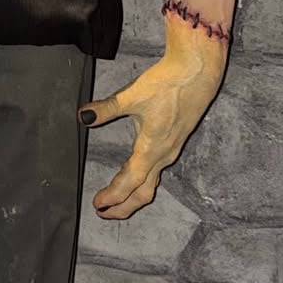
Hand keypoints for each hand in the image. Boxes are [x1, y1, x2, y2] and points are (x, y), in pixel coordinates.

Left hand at [79, 22, 226, 219]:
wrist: (199, 71)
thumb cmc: (168, 83)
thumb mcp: (132, 96)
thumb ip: (106, 109)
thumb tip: (83, 116)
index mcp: (152, 149)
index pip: (129, 182)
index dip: (113, 197)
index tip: (98, 204)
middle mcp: (164, 155)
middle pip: (143, 192)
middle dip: (123, 207)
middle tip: (103, 212)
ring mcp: (171, 149)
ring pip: (152, 183)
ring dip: (133, 196)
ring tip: (116, 201)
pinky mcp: (175, 141)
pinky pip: (158, 171)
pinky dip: (144, 182)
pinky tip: (136, 175)